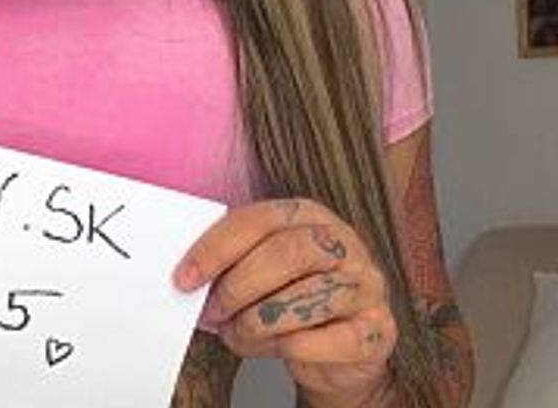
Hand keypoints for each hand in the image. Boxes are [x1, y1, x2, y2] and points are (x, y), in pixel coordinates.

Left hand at [172, 199, 395, 405]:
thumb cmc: (289, 298)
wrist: (337, 348)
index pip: (258, 220)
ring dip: (260, 322)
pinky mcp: (379, 328)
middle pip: (287, 253)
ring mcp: (367, 285)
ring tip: (238, 334)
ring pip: (309, 298)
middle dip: (238, 286)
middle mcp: (345, 243)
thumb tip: (189, 278)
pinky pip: (335, 339)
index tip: (185, 278)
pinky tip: (276, 348)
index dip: (216, 248)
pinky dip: (294, 347)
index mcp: (308, 216)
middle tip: (212, 311)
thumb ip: (232, 263)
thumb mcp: (260, 271)